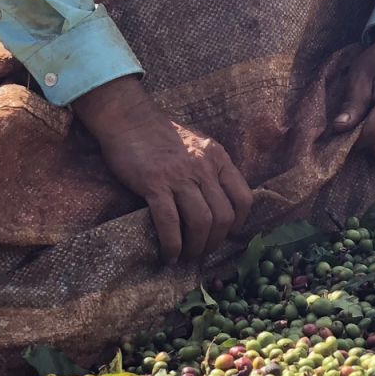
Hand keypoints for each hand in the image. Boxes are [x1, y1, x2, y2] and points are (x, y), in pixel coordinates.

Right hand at [73, 76, 253, 264]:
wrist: (130, 119)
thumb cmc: (163, 135)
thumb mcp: (199, 146)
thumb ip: (211, 168)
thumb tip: (220, 199)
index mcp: (218, 158)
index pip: (244, 197)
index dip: (239, 223)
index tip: (227, 234)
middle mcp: (204, 167)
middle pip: (223, 216)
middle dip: (215, 241)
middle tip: (202, 251)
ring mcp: (180, 176)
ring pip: (201, 222)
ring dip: (195, 247)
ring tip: (186, 256)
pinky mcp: (154, 184)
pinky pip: (170, 222)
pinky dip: (172, 245)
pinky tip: (168, 255)